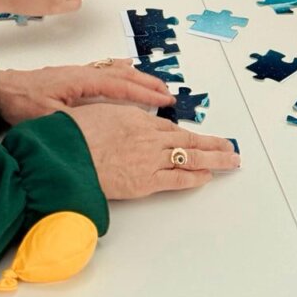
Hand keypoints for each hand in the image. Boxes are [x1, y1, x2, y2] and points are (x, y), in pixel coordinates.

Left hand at [0, 59, 173, 124]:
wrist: (2, 89)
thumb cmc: (22, 102)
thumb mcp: (47, 117)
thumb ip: (74, 121)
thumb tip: (97, 126)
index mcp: (82, 80)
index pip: (121, 86)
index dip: (145, 93)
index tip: (165, 99)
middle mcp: (85, 72)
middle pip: (124, 75)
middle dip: (148, 83)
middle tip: (169, 93)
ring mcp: (81, 72)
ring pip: (116, 71)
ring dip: (138, 77)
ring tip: (156, 85)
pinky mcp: (75, 76)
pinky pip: (107, 70)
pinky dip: (123, 71)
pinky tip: (128, 70)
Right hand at [67, 103, 239, 197]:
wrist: (66, 155)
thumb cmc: (74, 135)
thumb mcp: (98, 114)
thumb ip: (118, 119)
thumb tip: (127, 123)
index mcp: (136, 119)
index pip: (169, 128)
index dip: (187, 135)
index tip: (200, 137)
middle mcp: (148, 137)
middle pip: (187, 140)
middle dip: (212, 144)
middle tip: (230, 147)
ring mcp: (149, 159)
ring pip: (189, 157)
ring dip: (213, 159)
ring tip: (230, 160)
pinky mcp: (145, 181)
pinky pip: (176, 178)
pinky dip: (194, 177)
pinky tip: (207, 176)